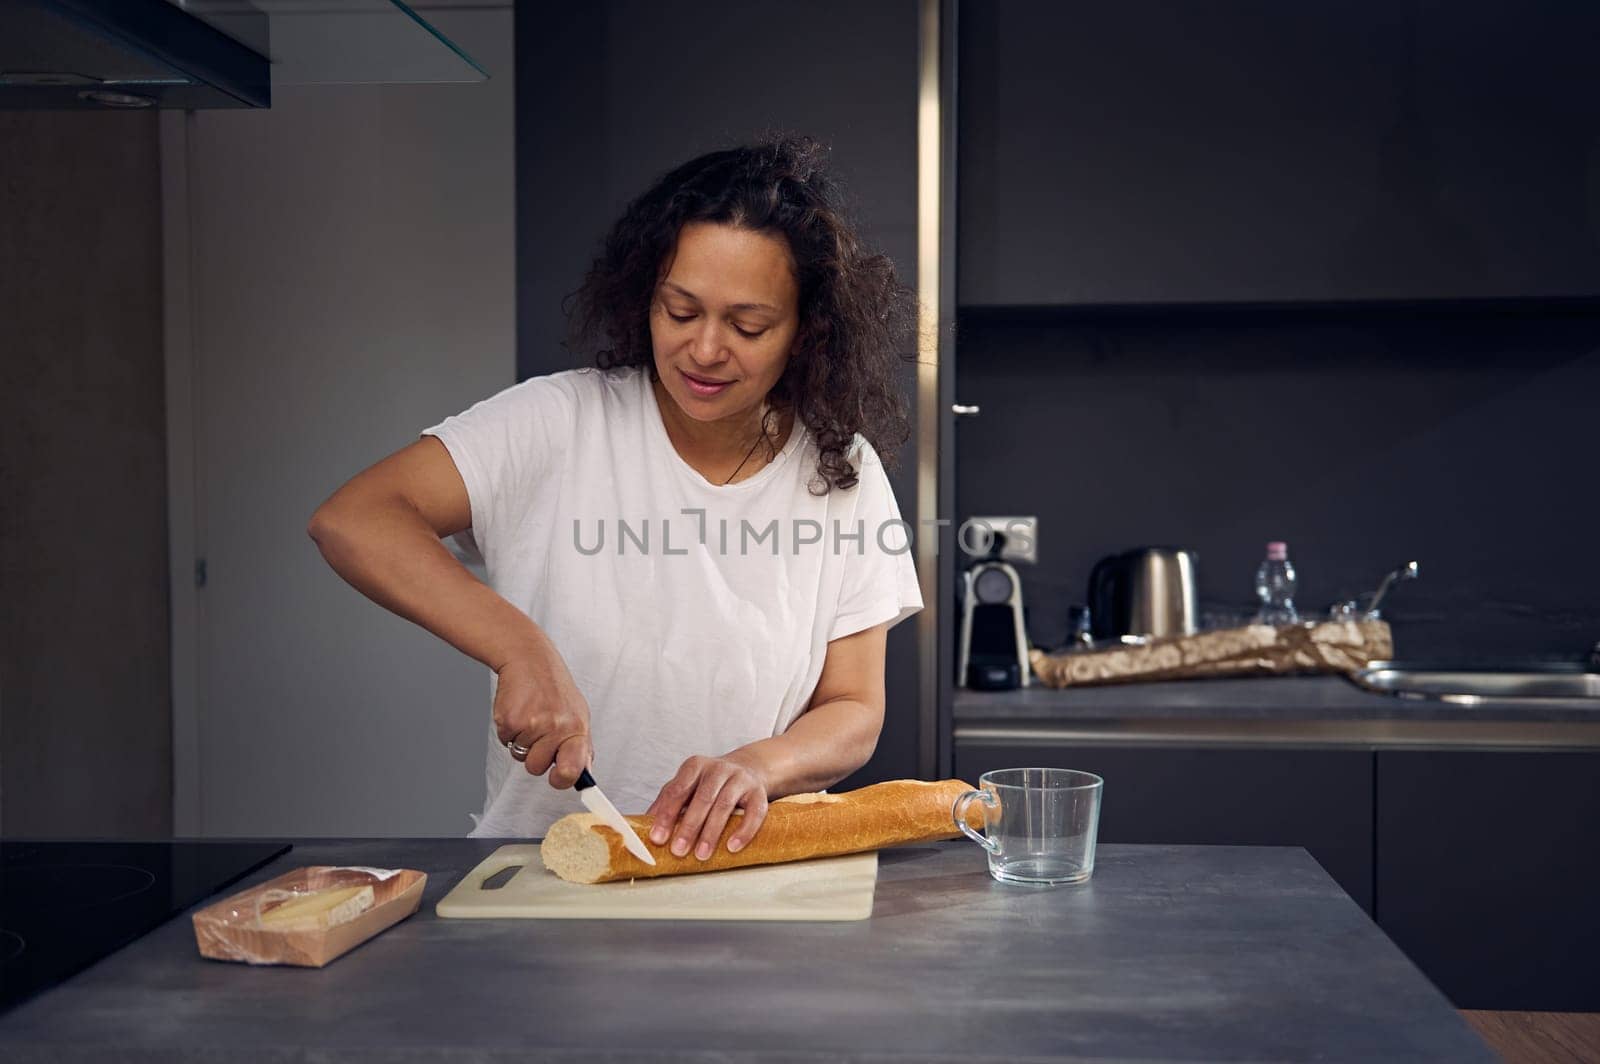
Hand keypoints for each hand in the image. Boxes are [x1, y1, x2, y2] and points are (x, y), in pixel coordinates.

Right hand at [492, 645, 591, 788]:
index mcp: (577, 729)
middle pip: (536, 768)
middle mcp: (557, 728)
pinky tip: (518, 710)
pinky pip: (505, 741)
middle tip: (539, 732)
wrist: (529, 660)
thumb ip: (580, 746)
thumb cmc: (554, 689)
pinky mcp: (510, 719)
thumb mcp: (577, 714)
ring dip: (521, 740)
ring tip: (530, 716)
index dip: (563, 779)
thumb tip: (582, 775)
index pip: (573, 768)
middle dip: (534, 756)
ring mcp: (533, 724)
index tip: (558, 779)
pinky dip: (509, 730)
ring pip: (519, 755)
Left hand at [646, 754, 769, 860]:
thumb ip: (667, 801)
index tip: (658, 838)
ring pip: (725, 805)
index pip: (678, 789)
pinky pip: (754, 813)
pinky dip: (743, 831)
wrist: (748, 769)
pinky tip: (732, 846)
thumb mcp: (687, 786)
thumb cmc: (710, 784)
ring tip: (701, 854)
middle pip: (702, 798)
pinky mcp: (759, 793)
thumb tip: (644, 824)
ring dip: (712, 832)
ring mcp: (740, 779)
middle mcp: (718, 769)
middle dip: (689, 826)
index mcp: (695, 766)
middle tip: (678, 850)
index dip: (667, 814)